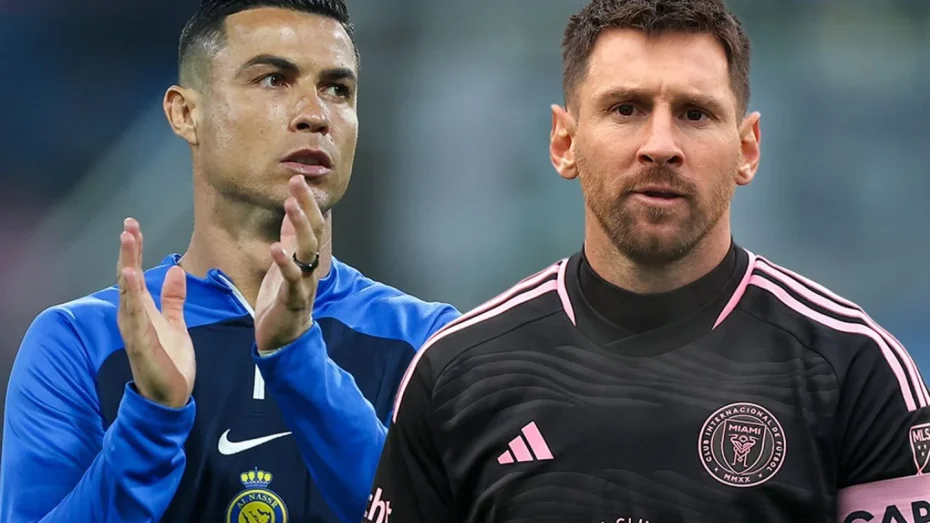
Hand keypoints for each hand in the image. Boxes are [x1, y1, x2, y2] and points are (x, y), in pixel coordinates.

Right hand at [116, 218, 195, 408]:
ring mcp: (135, 330)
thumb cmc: (170, 361)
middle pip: (128, 278)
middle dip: (128, 251)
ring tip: (127, 241)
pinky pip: (135, 316)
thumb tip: (175, 270)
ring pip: (128, 292)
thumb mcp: (175, 323)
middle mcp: (133, 317)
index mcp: (142, 310)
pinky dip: (132, 296)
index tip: (133, 226)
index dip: (134, 250)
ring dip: (127, 266)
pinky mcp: (141, 343)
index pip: (136, 274)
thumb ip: (173, 299)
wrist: (171, 396)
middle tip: (128, 225)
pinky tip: (130, 277)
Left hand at [254, 175, 325, 353]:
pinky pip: (291, 279)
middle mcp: (309, 268)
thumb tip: (292, 210)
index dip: (306, 202)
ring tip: (290, 205)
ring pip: (307, 251)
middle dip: (306, 206)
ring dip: (299, 227)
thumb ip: (289, 238)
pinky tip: (276, 248)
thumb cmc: (283, 300)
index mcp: (306, 258)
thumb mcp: (285, 263)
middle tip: (297, 183)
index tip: (298, 178)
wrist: (283, 339)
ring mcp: (304, 283)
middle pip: (313, 232)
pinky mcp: (293, 300)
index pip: (312, 224)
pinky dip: (284, 263)